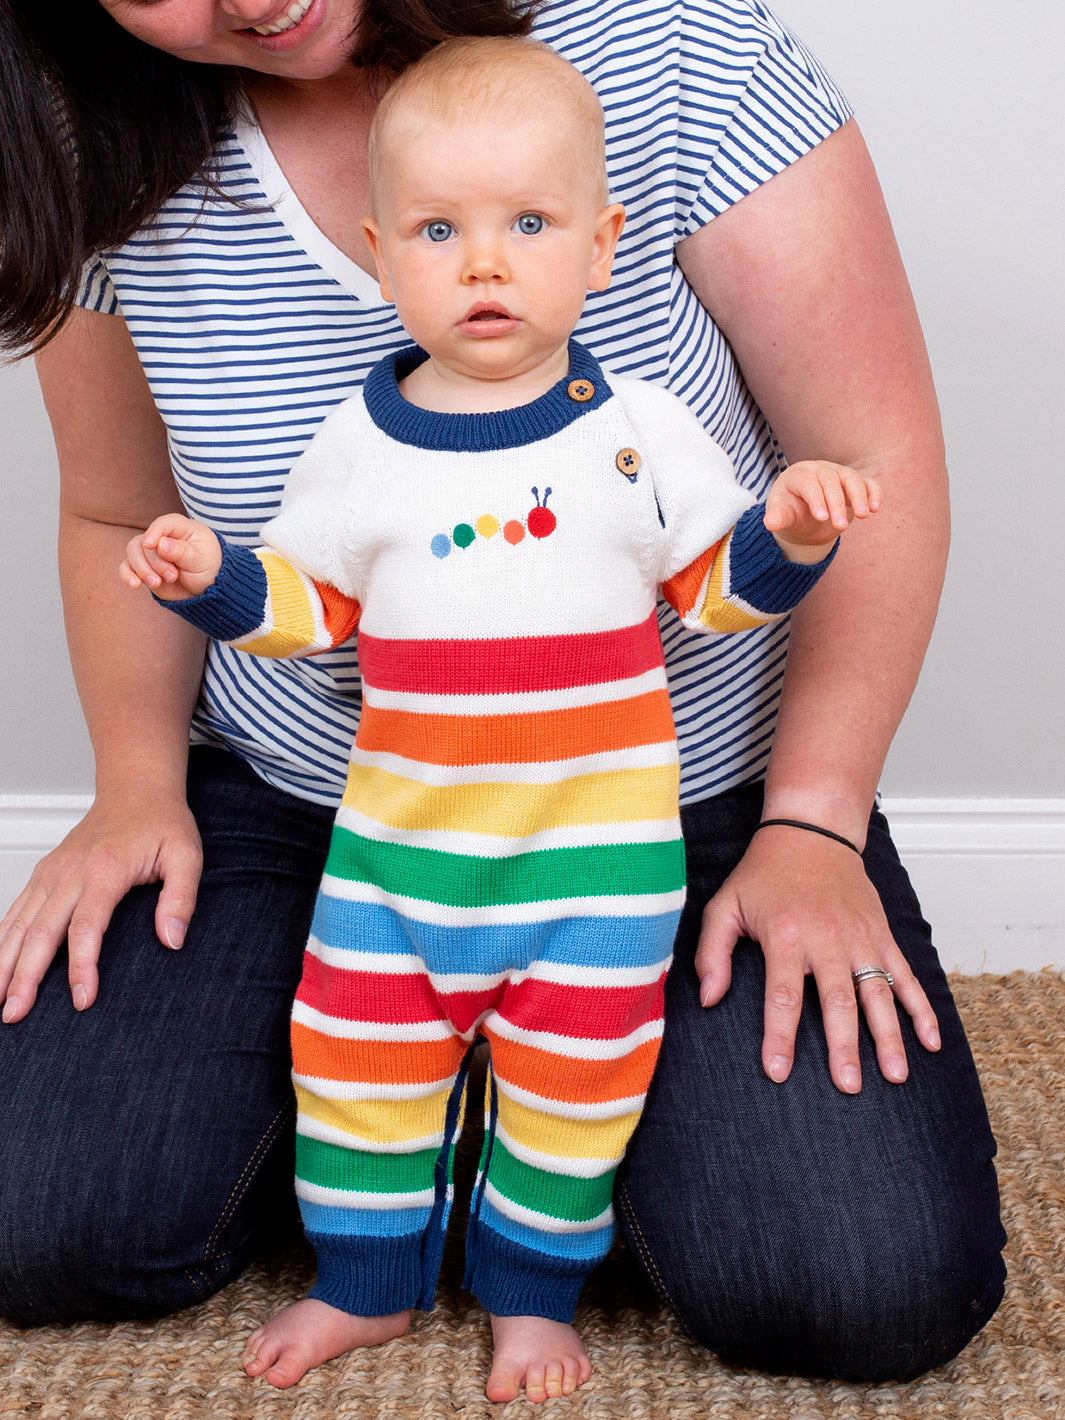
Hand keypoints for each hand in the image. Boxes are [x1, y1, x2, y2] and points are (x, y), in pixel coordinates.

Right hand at [0, 790, 201, 1022]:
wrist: (136, 789)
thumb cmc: (161, 822)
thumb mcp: (187, 856)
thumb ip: (181, 898)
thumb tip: (172, 939)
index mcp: (104, 870)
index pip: (86, 927)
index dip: (82, 967)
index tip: (83, 999)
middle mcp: (69, 872)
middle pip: (41, 932)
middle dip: (26, 977)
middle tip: (17, 1014)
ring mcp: (51, 873)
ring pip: (19, 924)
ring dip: (5, 965)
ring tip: (1, 1003)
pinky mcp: (44, 875)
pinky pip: (16, 911)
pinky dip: (2, 940)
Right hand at [120, 515, 221, 599]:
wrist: (206, 589)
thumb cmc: (208, 568)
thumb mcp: (200, 559)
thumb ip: (181, 551)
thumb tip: (160, 544)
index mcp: (180, 528)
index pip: (163, 524)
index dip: (154, 532)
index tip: (150, 545)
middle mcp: (162, 537)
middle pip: (144, 542)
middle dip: (155, 562)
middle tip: (172, 576)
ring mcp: (151, 553)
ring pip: (133, 553)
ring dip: (142, 570)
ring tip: (157, 583)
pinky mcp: (144, 568)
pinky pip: (127, 568)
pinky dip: (127, 575)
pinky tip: (134, 585)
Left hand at [695, 825, 939, 1091]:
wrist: (811, 832)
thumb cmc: (763, 875)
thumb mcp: (724, 905)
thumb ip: (712, 953)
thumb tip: (708, 1000)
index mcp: (785, 935)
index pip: (782, 995)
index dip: (780, 1037)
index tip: (778, 1073)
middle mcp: (827, 938)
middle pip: (837, 1000)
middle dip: (844, 1046)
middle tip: (848, 1086)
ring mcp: (860, 937)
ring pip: (878, 992)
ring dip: (889, 1035)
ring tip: (895, 1075)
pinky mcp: (881, 935)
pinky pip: (905, 975)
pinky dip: (921, 1008)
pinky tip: (931, 1041)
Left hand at [764, 461, 880, 561]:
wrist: (805, 521)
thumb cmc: (792, 517)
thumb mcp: (784, 520)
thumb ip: (779, 518)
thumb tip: (770, 522)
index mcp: (797, 475)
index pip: (808, 482)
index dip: (816, 498)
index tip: (822, 518)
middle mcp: (818, 469)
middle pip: (830, 480)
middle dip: (837, 503)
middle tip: (841, 527)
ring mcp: (838, 473)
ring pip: (851, 478)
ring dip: (859, 496)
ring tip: (863, 516)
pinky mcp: (854, 482)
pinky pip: (867, 482)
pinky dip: (873, 492)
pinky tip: (875, 508)